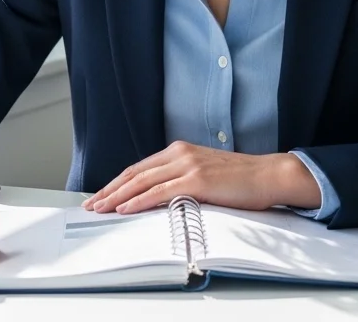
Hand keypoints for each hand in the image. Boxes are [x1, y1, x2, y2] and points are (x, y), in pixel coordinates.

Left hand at [81, 141, 321, 215]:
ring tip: (100, 208)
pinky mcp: (196, 180)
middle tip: (91, 204)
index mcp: (180, 150)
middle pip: (135, 173)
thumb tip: (157, 198)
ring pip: (142, 181)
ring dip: (117, 196)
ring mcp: (188, 164)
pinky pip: (160, 192)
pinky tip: (126, 208)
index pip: (140, 167)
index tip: (101, 195)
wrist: (267, 175)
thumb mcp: (204, 174)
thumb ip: (181, 179)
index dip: (117, 182)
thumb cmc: (240, 179)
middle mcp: (180, 153)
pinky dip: (139, 201)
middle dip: (110, 190)